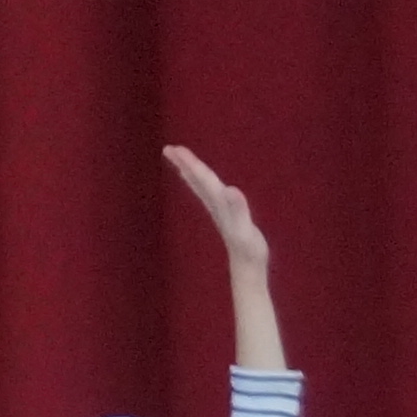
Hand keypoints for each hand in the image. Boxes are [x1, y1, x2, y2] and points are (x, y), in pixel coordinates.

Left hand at [161, 145, 269, 269]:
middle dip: (185, 164)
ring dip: (190, 173)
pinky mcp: (225, 215)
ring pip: (200, 188)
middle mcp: (215, 204)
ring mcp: (218, 210)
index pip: (202, 178)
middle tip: (168, 149)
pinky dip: (203, 186)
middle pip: (196, 181)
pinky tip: (203, 183)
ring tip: (180, 161)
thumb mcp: (244, 229)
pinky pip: (209, 195)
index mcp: (219, 203)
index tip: (175, 149)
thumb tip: (231, 189)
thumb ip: (238, 209)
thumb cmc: (248, 249)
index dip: (191, 163)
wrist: (247, 267)